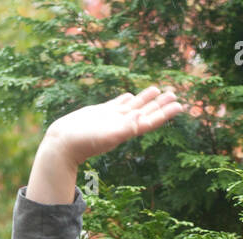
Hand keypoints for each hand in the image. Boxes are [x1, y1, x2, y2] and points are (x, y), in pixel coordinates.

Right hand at [44, 85, 183, 166]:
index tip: (179, 106)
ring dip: (146, 98)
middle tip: (175, 95)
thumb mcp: (106, 136)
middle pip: (146, 112)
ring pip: (133, 106)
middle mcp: (122, 124)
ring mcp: (111, 118)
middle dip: (160, 104)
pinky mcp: (100, 113)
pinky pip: (117, 105)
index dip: (165, 113)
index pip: (151, 121)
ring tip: (159, 89)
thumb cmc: (84, 143)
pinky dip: (126, 99)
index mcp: (127, 131)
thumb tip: (141, 118)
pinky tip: (130, 95)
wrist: (63, 143)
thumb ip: (125, 128)